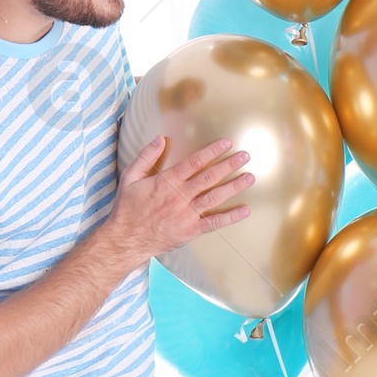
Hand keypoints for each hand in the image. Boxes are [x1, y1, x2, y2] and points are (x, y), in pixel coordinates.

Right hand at [109, 134, 252, 261]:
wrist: (126, 239)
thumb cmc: (128, 208)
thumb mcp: (130, 177)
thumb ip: (146, 156)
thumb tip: (160, 138)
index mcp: (167, 181)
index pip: (194, 162)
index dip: (212, 151)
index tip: (226, 143)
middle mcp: (180, 196)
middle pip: (210, 177)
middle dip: (229, 165)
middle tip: (245, 156)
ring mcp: (187, 214)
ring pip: (215, 197)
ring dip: (234, 187)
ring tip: (250, 177)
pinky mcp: (190, 230)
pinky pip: (214, 223)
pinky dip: (230, 217)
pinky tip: (245, 210)